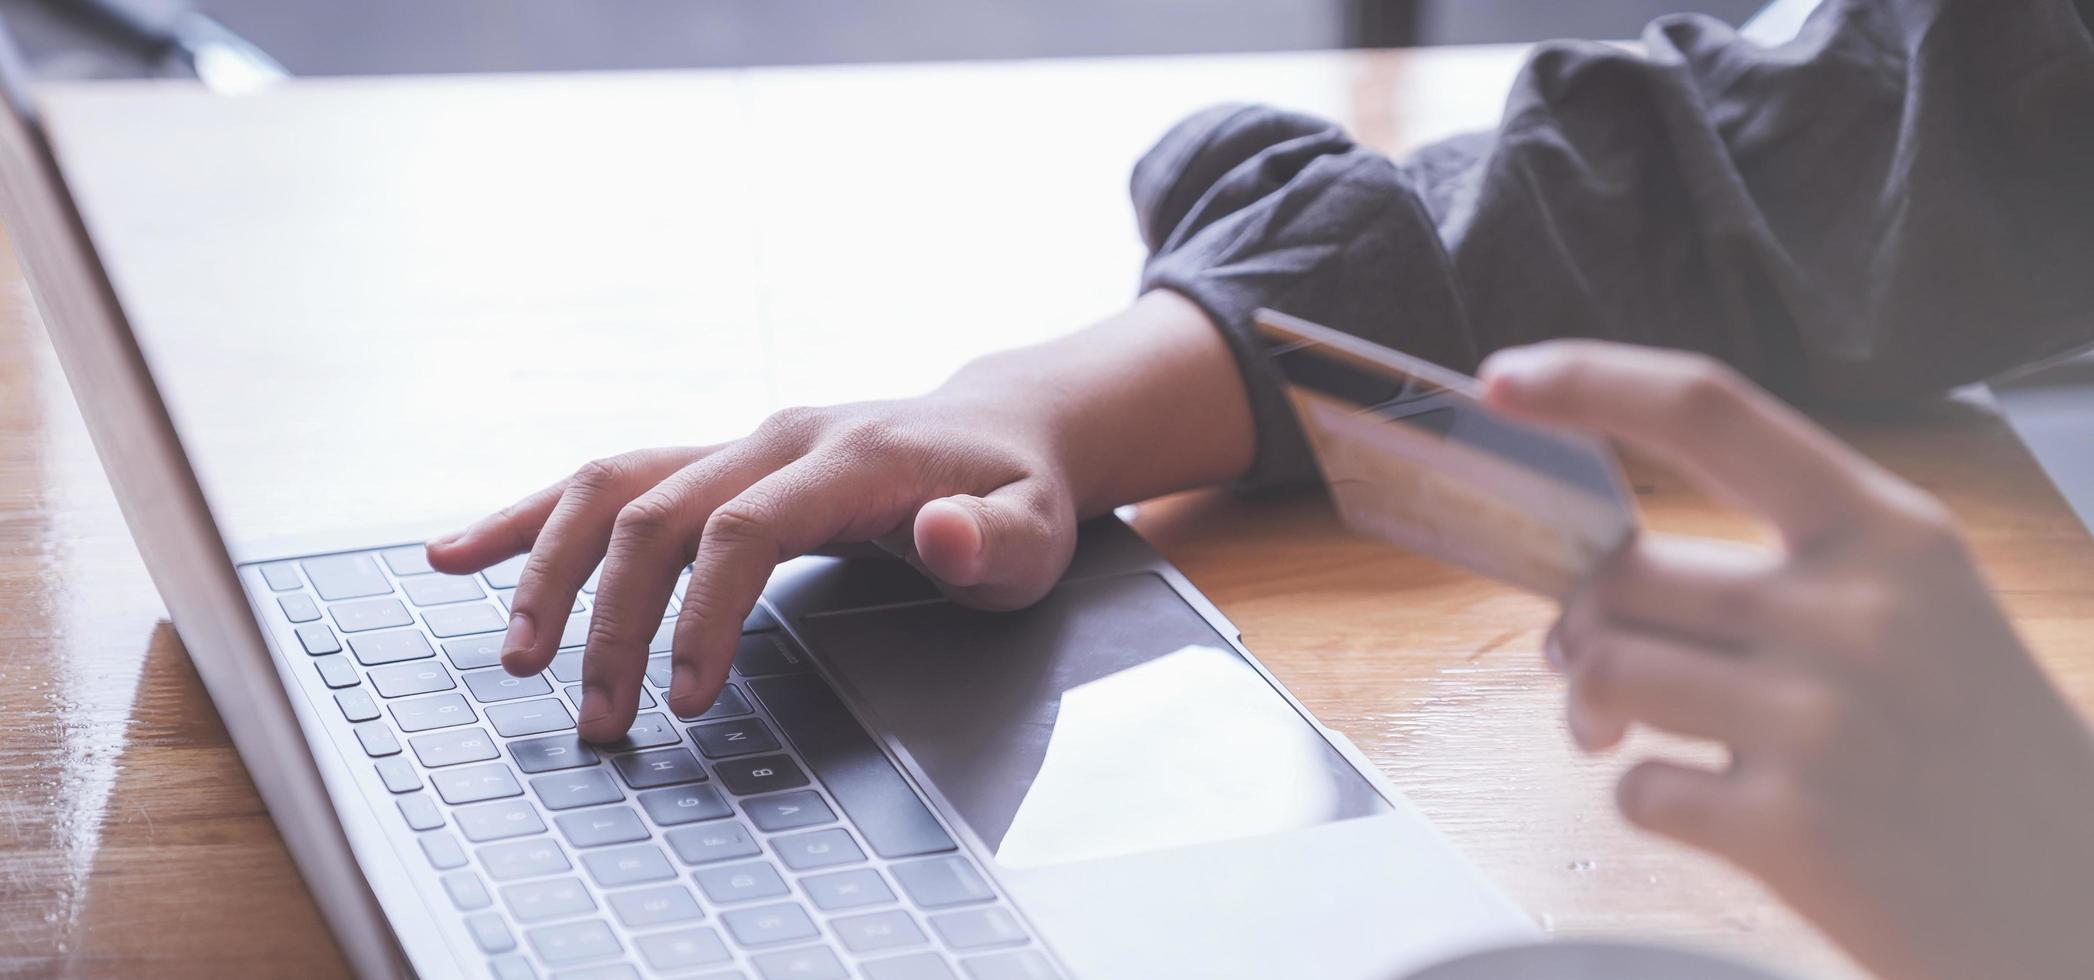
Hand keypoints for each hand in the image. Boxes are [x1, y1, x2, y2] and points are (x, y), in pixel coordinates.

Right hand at [424, 291, 1252, 741]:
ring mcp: (736, 444)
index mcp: (849, 456)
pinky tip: (460, 555)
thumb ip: (990, 539)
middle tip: (600, 721)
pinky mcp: (712, 464)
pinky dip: (530, 519)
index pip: (746, 529)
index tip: (685, 698)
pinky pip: (607, 480)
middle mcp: (777, 438)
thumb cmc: (1016, 494)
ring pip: (612, 487)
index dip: (704, 614)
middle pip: (659, 513)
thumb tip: (940, 532)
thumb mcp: (1033, 528)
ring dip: (549, 568)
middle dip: (615, 620)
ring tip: (513, 655)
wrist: (999, 429)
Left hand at [1480, 341, 2093, 979]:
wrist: (2072, 905)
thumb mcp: (1921, 609)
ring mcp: (1821, 718)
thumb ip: (1784, 567)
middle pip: (1623, 572)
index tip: (1501, 379)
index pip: (1709, 410)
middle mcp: (1855, 610)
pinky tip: (1716, 811)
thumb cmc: (1971, 750)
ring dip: (1593, 709)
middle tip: (1594, 663)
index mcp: (1889, 533)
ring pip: (1603, 670)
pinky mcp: (1788, 826)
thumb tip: (1608, 570)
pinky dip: (1647, 800)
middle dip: (1581, 624)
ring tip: (1634, 735)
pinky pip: (1635, 787)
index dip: (1589, 382)